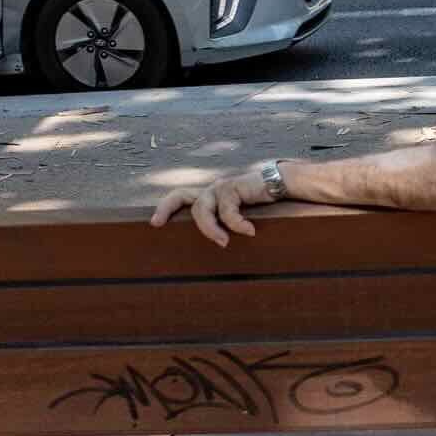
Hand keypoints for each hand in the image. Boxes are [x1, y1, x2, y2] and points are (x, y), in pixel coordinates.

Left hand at [149, 170, 271, 247]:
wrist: (281, 184)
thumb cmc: (261, 205)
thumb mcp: (239, 217)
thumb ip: (225, 227)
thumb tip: (218, 251)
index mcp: (210, 198)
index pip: (181, 198)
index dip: (166, 208)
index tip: (154, 224)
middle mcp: (211, 191)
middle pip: (180, 195)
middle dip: (165, 208)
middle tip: (157, 224)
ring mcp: (221, 188)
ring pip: (202, 210)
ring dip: (210, 230)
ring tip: (224, 243)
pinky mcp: (233, 187)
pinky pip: (228, 212)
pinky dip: (238, 225)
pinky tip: (250, 231)